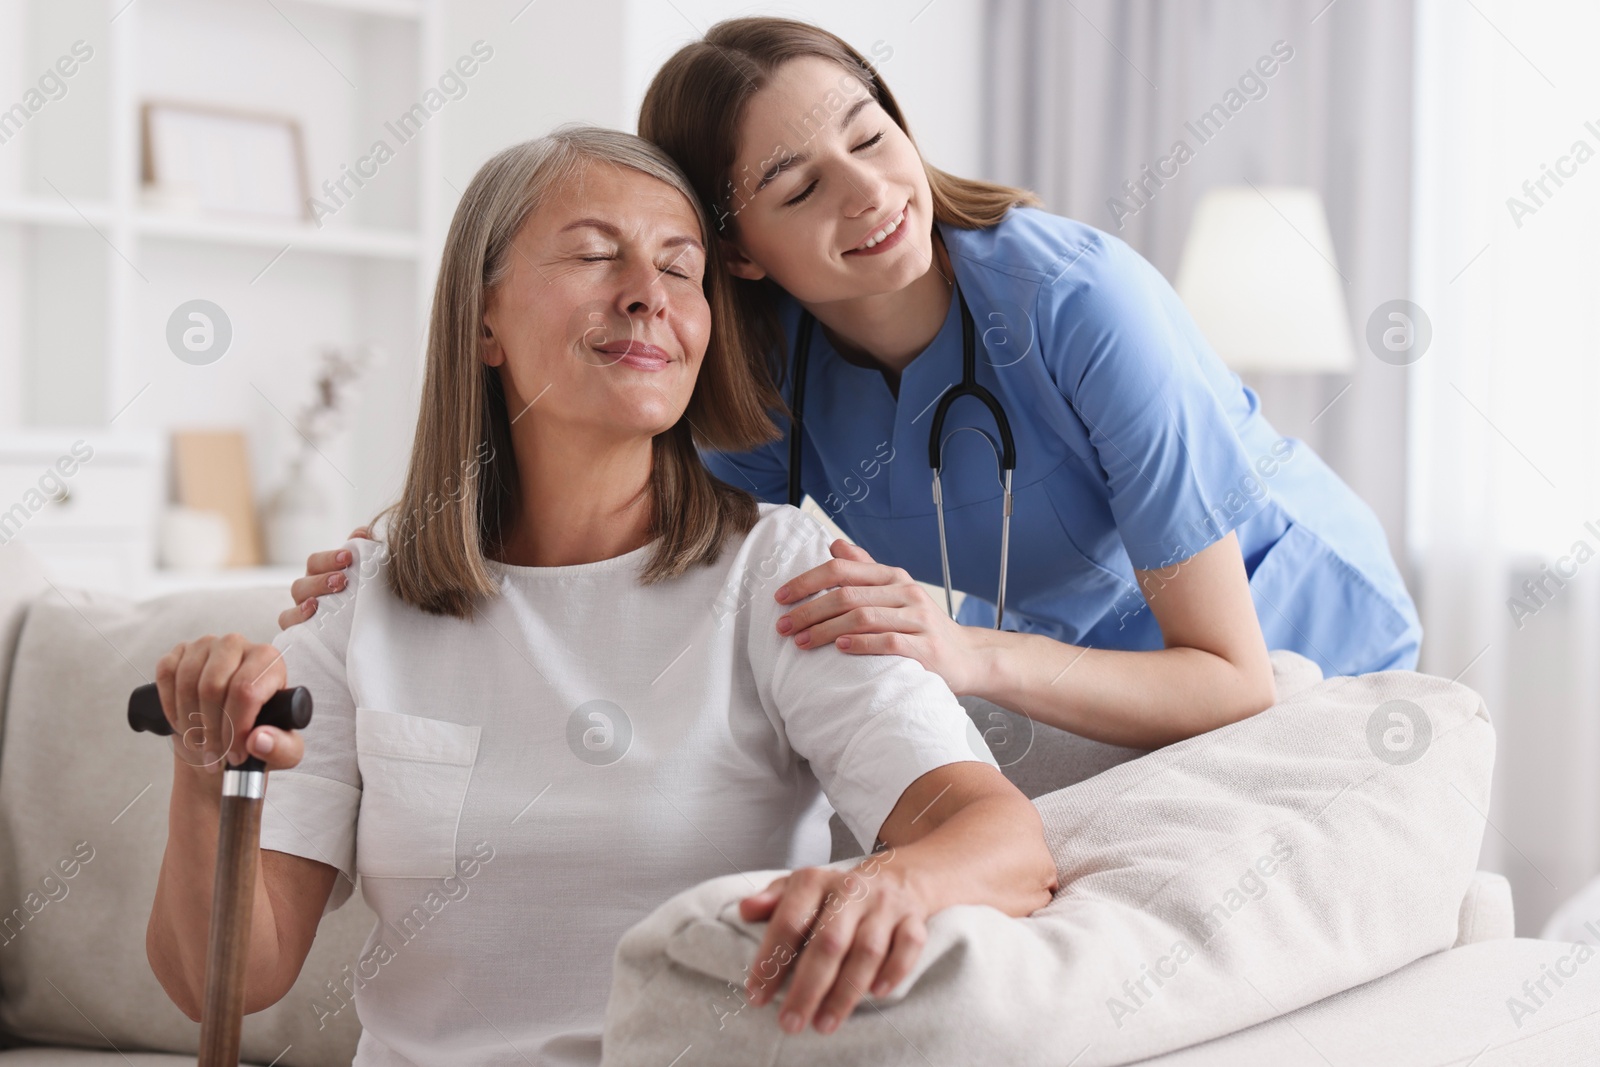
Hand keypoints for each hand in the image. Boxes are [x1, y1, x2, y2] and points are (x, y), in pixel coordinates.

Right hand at [154, 634, 304, 776]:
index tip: (235, 755)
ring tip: (200, 744)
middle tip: (214, 756)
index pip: (246, 691)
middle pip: (213, 688)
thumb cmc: (259, 735)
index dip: (236, 729)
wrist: (227, 732)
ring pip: (187, 684)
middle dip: (210, 731)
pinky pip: (166, 675)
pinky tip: (183, 722)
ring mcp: (207, 645)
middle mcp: (238, 645)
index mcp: (269, 660)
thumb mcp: (284, 751)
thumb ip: (281, 749)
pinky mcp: (180, 652)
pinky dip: (170, 706)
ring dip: (189, 722)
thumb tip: (258, 740)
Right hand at [277, 526, 370, 629]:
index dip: (330, 557)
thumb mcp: (367, 577)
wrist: (365, 632)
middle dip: (323, 577)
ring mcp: (301, 609)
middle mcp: (308, 591)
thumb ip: (364, 552)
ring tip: (330, 593)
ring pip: (296, 595)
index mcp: (320, 576)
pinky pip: (287, 619)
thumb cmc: (363, 600)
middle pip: (304, 578)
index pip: (316, 562)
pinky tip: (312, 610)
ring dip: (313, 591)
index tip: (349, 556)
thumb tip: (362, 532)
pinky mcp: (299, 629)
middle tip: (343, 579)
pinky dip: (297, 614)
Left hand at [738, 848, 926, 1035]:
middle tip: (789, 1023)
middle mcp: (851, 890)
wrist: (896, 875)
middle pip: (828, 942)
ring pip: (867, 950)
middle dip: (807, 988)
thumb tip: (745, 909)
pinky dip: (894, 971)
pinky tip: (876, 994)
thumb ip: (772, 899)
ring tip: (824, 1024)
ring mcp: (885, 905)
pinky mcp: (914, 919)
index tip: (756, 995)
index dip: (771, 959)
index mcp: (816, 882)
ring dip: (845, 992)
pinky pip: (909, 945)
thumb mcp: (801, 887)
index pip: (789, 921)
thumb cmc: (837, 893)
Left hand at [774, 540, 983, 694]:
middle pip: (847, 595)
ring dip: (826, 630)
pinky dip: (861, 644)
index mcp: (893, 577)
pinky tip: (841, 648)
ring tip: (802, 642)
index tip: (780, 597)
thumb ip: (866, 570)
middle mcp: (906, 592)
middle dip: (808, 610)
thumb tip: (834, 545)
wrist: (968, 657)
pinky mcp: (926, 648)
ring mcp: (918, 619)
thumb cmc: (922, 625)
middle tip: (783, 627)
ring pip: (863, 616)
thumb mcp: (896, 592)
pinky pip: (888, 642)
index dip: (807, 582)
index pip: (842, 570)